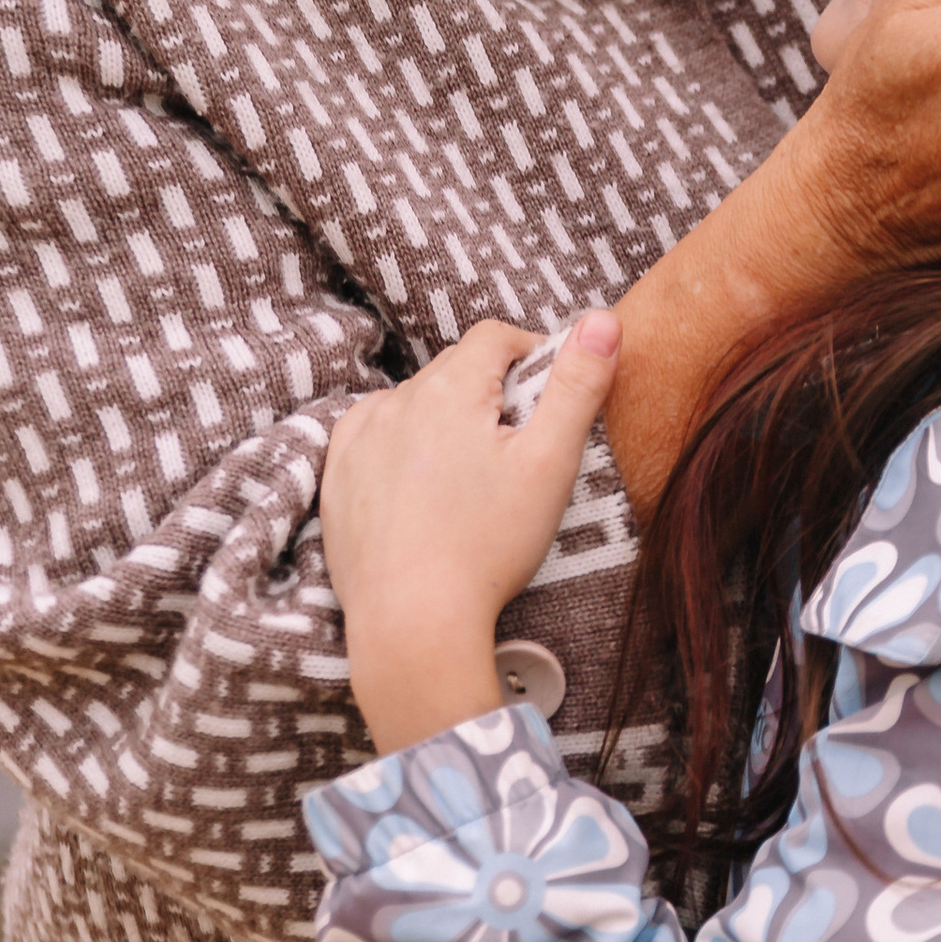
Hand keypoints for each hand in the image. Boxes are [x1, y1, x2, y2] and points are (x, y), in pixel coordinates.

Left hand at [321, 313, 621, 753]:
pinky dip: (401, 447)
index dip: (531, 353)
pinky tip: (425, 488)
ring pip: (414, 403)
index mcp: (449, 388)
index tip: (552, 393)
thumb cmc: (488, 545)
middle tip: (520, 447)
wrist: (413, 623)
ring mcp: (357, 439)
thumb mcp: (550, 463)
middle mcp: (395, 401)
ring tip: (472, 475)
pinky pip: (374, 437)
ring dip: (444, 419)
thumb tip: (603, 318)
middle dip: (490, 392)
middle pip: (454, 370)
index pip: (495, 337)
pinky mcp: (336, 476)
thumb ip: (577, 385)